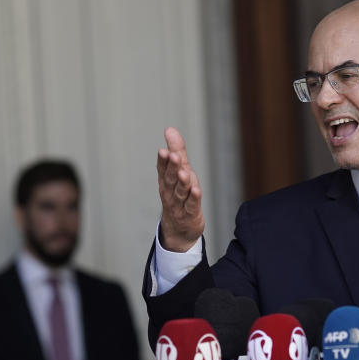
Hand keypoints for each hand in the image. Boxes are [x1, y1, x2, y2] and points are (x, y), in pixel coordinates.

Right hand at [157, 127, 204, 251]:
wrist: (179, 230)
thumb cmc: (179, 196)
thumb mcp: (178, 172)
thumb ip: (176, 151)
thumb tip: (170, 129)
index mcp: (166, 181)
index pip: (162, 169)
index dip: (163, 160)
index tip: (163, 150)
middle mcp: (170, 192)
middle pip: (170, 179)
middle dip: (172, 167)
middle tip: (173, 156)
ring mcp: (179, 205)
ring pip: (180, 192)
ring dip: (182, 182)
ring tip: (184, 173)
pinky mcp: (190, 214)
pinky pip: (191, 206)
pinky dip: (193, 198)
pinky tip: (196, 190)